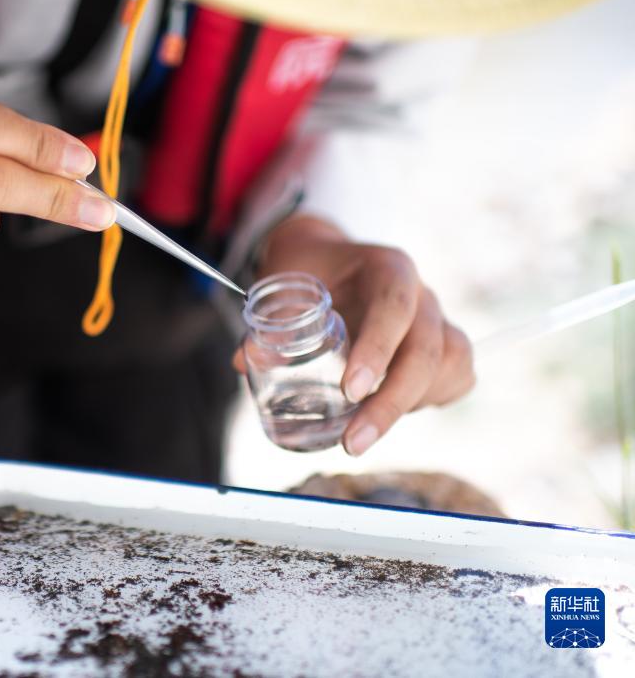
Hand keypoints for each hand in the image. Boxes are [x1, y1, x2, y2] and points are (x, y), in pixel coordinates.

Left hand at [234, 214, 474, 455]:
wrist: (330, 259)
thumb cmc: (307, 271)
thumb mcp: (283, 282)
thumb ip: (268, 320)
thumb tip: (246, 363)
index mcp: (387, 268)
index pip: (393, 307)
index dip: (377, 349)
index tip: (349, 390)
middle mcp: (421, 293)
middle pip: (425, 349)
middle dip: (390, 403)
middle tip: (352, 443)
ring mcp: (437, 319)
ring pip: (450, 364)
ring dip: (411, 405)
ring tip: (365, 428)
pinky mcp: (443, 344)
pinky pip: (458, 375)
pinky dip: (433, 399)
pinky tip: (397, 411)